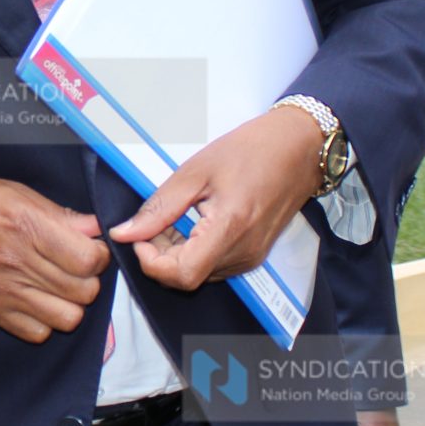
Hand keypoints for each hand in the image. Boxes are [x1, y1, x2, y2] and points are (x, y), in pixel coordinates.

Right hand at [0, 166, 108, 342]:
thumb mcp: (8, 189)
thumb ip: (52, 212)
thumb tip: (89, 227)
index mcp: (25, 225)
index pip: (90, 258)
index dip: (99, 253)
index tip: (90, 245)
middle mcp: (18, 262)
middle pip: (84, 290)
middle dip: (89, 277)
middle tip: (76, 264)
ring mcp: (4, 291)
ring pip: (68, 318)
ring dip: (71, 303)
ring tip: (59, 285)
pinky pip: (36, 333)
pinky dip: (44, 322)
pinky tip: (37, 300)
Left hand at [107, 104, 321, 291]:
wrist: (299, 148)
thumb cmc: (253, 150)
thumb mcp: (195, 171)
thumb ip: (158, 207)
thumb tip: (125, 232)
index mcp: (230, 228)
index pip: (182, 274)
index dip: (152, 261)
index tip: (140, 236)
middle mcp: (243, 252)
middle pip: (187, 277)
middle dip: (160, 255)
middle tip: (153, 223)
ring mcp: (251, 257)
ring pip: (199, 274)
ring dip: (176, 253)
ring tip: (174, 218)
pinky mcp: (253, 255)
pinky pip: (214, 266)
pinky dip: (194, 252)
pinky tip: (191, 224)